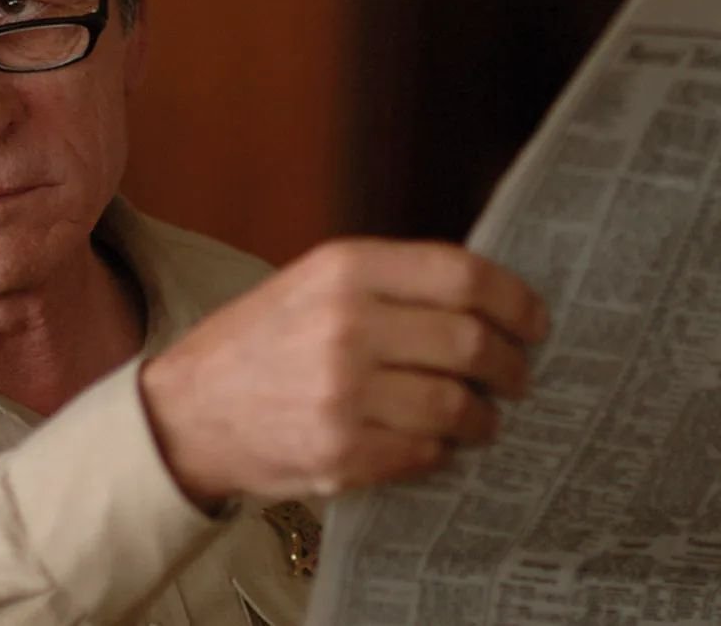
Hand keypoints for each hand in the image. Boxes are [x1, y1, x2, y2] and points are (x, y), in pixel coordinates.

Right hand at [140, 238, 546, 506]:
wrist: (185, 413)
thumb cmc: (257, 344)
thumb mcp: (312, 283)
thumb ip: (389, 284)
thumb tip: (487, 301)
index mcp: (344, 269)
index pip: (462, 276)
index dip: (514, 300)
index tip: (535, 321)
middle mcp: (347, 325)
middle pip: (472, 343)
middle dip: (512, 366)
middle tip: (518, 377)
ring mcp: (345, 393)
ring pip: (457, 405)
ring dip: (483, 417)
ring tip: (482, 419)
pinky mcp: (343, 451)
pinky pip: (426, 451)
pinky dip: (442, 450)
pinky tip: (436, 443)